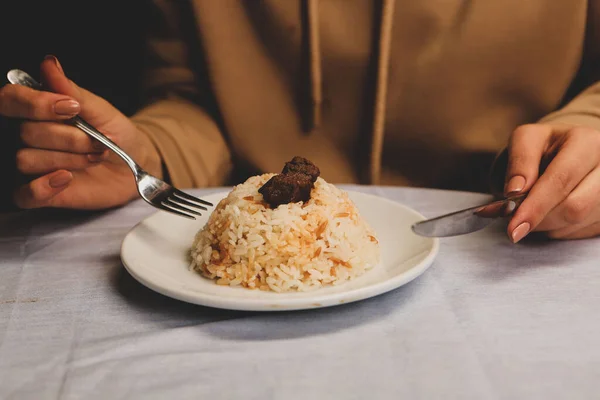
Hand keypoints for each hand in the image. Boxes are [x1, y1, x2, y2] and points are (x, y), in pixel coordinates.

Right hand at [1, 55, 161, 209]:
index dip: (36, 104)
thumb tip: (49, 64)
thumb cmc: (116, 134)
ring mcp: (30, 165)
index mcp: (36, 110)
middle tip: (96, 142)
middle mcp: (26, 136)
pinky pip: (23, 193)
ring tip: (92, 158)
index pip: (11, 99)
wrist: (135, 165)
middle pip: (25, 132)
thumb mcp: (100, 109)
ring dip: (67, 159)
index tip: (71, 108)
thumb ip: (71, 90)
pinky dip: (43, 187)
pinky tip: (67, 178)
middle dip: (69, 138)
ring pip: (26, 159)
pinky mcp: (38, 193)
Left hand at [504, 123, 599, 241]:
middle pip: (574, 207)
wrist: (566, 149)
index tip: (514, 227)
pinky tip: (551, 213)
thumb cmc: (544, 145)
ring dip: (547, 224)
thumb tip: (515, 191)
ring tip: (534, 208)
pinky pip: (582, 231)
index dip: (535, 206)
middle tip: (516, 218)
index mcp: (587, 142)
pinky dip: (559, 228)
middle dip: (539, 218)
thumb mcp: (525, 140)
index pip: (560, 180)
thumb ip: (519, 162)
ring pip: (578, 222)